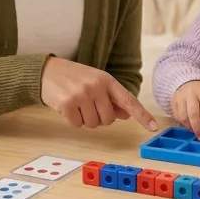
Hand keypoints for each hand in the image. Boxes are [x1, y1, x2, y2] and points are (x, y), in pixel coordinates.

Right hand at [40, 57, 158, 131]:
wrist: (46, 71)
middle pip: (108, 119)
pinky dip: (72, 120)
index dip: (142, 115)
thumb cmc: (74, 78)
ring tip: (75, 104)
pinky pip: (77, 125)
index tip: (154, 127)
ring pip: (93, 124)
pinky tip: (66, 108)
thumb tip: (126, 114)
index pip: (128, 100)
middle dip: (98, 118)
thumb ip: (111, 98)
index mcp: (107, 80)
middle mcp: (96, 86)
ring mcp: (81, 94)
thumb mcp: (95, 83)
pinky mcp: (67, 104)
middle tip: (86, 105)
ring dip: (84, 119)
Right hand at [172, 80, 199, 138]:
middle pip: (193, 114)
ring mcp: (180, 98)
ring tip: (196, 132)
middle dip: (197, 128)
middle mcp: (190, 94)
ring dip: (190, 127)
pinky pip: (177, 117)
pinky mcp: (173, 103)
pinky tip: (189, 126)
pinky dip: (183, 124)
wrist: (188, 82)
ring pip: (183, 117)